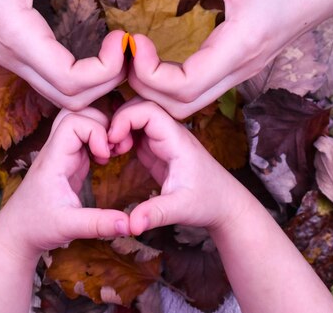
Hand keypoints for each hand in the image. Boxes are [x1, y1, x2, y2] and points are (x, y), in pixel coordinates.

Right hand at [0, 0, 130, 109]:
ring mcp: (12, 63)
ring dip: (96, 84)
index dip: (107, 69)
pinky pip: (52, 84)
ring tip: (116, 51)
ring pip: (61, 98)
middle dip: (109, 82)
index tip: (122, 38)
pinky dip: (80, 79)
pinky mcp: (13, 57)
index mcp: (18, 39)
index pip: (72, 82)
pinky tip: (96, 54)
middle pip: (71, 101)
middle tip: (127, 47)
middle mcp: (14, 61)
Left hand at [0, 108, 129, 259]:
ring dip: (100, 129)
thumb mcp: (69, 228)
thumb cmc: (36, 227)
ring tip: (112, 151)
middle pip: (77, 113)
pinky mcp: (68, 160)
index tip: (106, 156)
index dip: (95, 131)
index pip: (73, 122)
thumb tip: (131, 225)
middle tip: (114, 147)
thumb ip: (99, 224)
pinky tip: (105, 159)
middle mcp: (56, 150)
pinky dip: (99, 140)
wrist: (16, 233)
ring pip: (81, 121)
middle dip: (102, 123)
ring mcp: (62, 153)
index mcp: (53, 159)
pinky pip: (84, 136)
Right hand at [108, 98, 245, 234]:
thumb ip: (154, 214)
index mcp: (177, 140)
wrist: (225, 204)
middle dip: (118, 119)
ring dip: (119, 127)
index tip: (111, 140)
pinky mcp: (158, 148)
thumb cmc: (207, 202)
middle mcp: (171, 134)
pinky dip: (122, 135)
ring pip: (137, 116)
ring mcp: (164, 139)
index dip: (125, 118)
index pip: (148, 110)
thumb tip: (130, 226)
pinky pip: (137, 130)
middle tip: (107, 145)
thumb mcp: (180, 210)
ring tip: (111, 150)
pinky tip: (116, 153)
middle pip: (140, 106)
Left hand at [127, 0, 332, 118]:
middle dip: (146, 89)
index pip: (183, 87)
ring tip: (138, 56)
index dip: (148, 73)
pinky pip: (201, 90)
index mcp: (239, 50)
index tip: (133, 40)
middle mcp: (239, 70)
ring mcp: (241, 72)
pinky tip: (158, 59)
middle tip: (127, 54)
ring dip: (158, 90)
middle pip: (182, 107)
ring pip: (191, 104)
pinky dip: (172, 84)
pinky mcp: (241, 66)